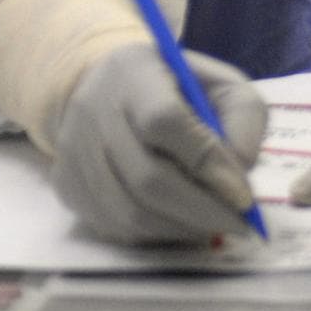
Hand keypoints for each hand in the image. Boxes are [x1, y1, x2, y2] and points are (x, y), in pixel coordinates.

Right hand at [0, 0, 265, 243]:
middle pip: (146, 179)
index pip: (164, 121)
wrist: (104, 85)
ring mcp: (75, 152)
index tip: (243, 194)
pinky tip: (178, 221)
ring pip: (130, 213)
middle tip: (238, 224)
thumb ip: (243, 118)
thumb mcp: (220, 83)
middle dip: (201, 211)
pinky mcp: (66, 185)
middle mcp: (95, 113)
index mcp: (135, 76)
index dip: (206, 163)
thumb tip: (240, 170)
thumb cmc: (174, 86)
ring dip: (181, 228)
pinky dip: (155, 234)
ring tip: (212, 224)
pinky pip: (113, 227)